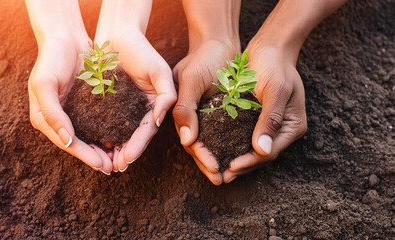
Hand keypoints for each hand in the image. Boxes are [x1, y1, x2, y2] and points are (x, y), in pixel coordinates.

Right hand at [28, 37, 113, 173]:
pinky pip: (99, 121)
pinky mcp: (88, 103)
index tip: (101, 166)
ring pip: (91, 135)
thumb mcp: (44, 85)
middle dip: (96, 156)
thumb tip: (67, 142)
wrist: (65, 38)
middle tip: (114, 168)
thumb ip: (53, 114)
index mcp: (45, 118)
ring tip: (119, 158)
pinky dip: (108, 130)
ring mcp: (74, 111)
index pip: (67, 143)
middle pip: (79, 143)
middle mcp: (60, 118)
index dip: (84, 155)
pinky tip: (121, 137)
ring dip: (104, 147)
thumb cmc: (50, 59)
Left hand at [94, 30, 176, 171]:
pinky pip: (102, 121)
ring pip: (117, 133)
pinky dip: (99, 134)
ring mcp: (122, 108)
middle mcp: (139, 110)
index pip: (147, 130)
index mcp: (153, 106)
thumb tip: (158, 121)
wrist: (118, 34)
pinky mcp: (106, 103)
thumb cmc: (142, 50)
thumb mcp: (160, 72)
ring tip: (103, 163)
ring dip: (111, 149)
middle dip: (124, 153)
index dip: (138, 146)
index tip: (127, 159)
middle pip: (132, 137)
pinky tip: (91, 144)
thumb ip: (166, 96)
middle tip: (114, 168)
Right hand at [173, 40, 239, 184]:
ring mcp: (205, 114)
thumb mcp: (190, 81)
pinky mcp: (219, 110)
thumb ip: (185, 109)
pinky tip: (237, 153)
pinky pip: (222, 132)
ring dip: (218, 158)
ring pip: (210, 142)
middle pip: (198, 147)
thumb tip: (187, 141)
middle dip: (209, 164)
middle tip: (221, 180)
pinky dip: (228, 144)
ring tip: (229, 174)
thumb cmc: (203, 58)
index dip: (202, 157)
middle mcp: (192, 116)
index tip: (215, 170)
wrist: (219, 41)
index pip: (190, 141)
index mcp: (181, 112)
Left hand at [222, 40, 306, 182]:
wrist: (270, 48)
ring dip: (237, 160)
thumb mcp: (276, 90)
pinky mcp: (258, 119)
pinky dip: (234, 146)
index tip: (231, 167)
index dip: (250, 161)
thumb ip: (270, 120)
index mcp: (293, 126)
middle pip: (261, 156)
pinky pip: (245, 138)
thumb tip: (262, 151)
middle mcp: (283, 129)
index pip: (270, 152)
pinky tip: (219, 151)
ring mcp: (270, 125)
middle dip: (242, 166)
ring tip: (218, 170)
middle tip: (221, 177)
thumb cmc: (275, 65)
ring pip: (253, 150)